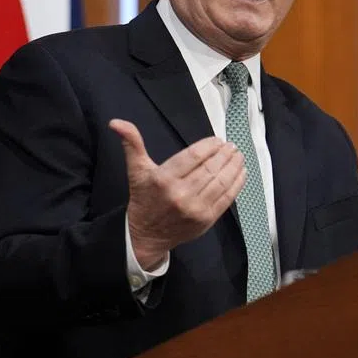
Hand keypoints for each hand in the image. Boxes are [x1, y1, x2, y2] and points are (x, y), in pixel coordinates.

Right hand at [109, 119, 245, 269]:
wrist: (146, 236)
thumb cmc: (144, 198)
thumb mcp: (136, 170)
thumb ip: (132, 144)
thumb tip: (116, 122)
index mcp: (164, 179)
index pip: (194, 156)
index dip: (210, 146)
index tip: (217, 140)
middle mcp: (181, 194)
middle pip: (211, 168)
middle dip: (225, 154)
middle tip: (231, 146)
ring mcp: (195, 209)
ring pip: (221, 182)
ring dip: (234, 166)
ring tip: (238, 156)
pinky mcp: (206, 220)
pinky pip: (227, 198)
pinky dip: (237, 183)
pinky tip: (241, 172)